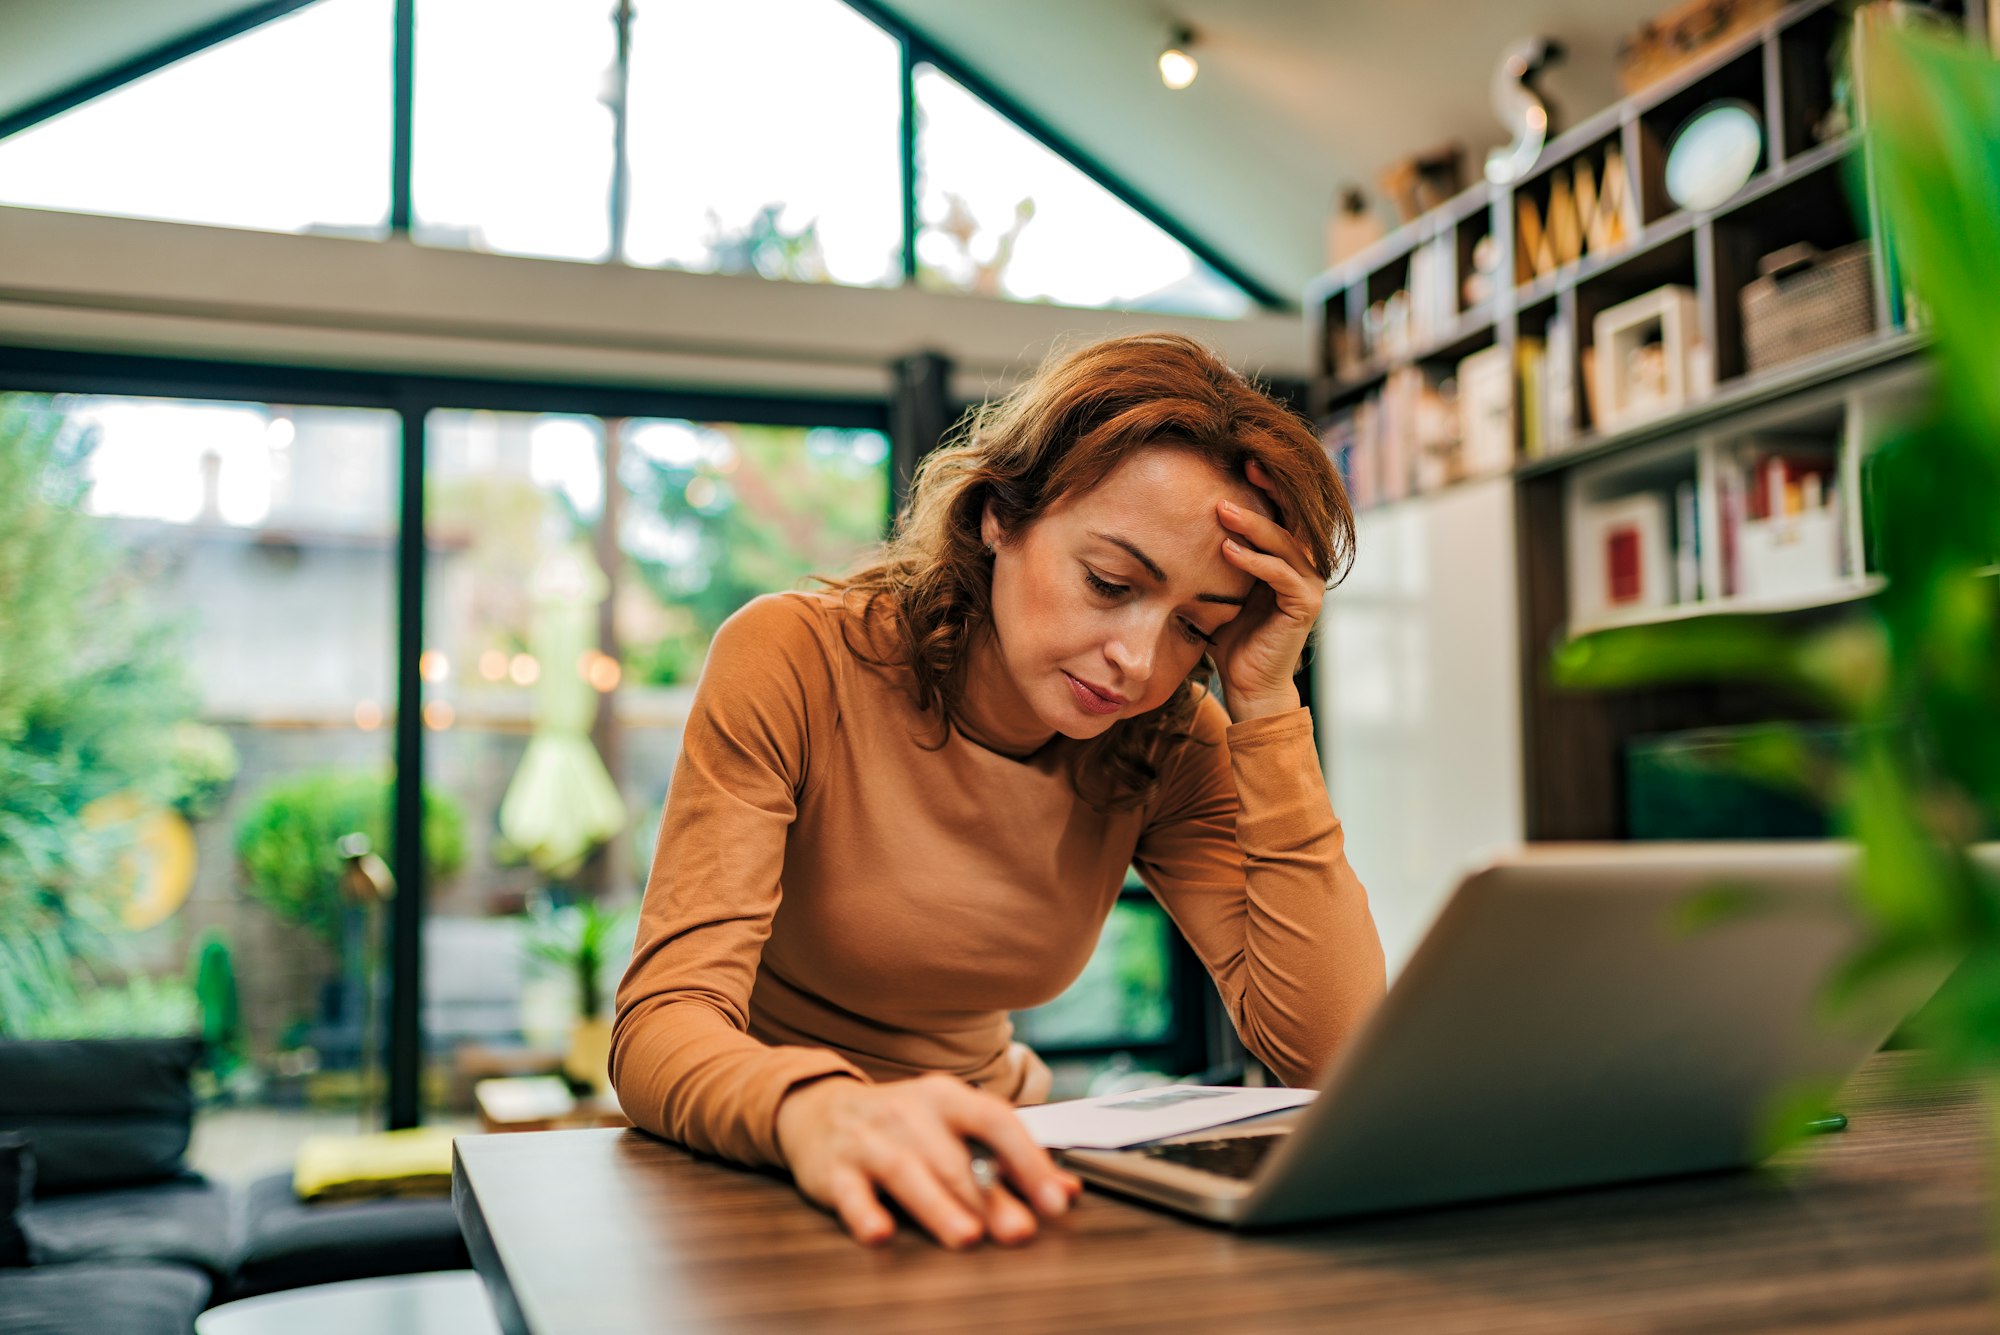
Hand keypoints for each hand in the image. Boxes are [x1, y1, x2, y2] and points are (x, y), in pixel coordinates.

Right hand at [774, 1074, 1081, 1248]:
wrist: (819, 1110)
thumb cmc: (901, 1125)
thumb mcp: (952, 1127)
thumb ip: (1007, 1158)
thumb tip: (1067, 1190)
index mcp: (946, 1098)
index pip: (996, 1122)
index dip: (1029, 1160)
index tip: (1056, 1198)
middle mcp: (909, 1112)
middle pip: (955, 1158)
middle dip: (989, 1198)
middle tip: (1019, 1231)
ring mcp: (870, 1140)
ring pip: (907, 1172)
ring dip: (938, 1206)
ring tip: (965, 1236)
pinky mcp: (835, 1170)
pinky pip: (851, 1193)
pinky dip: (865, 1213)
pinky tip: (881, 1232)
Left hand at [1212, 458, 1323, 720]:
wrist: (1248, 684)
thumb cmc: (1231, 636)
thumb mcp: (1222, 586)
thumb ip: (1219, 555)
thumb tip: (1180, 520)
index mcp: (1286, 555)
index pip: (1280, 509)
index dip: (1264, 484)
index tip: (1237, 459)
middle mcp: (1304, 564)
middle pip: (1290, 516)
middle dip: (1267, 489)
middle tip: (1241, 465)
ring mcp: (1309, 584)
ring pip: (1284, 543)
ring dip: (1253, 524)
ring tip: (1221, 510)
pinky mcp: (1304, 605)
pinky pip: (1281, 575)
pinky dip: (1255, 561)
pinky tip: (1227, 550)